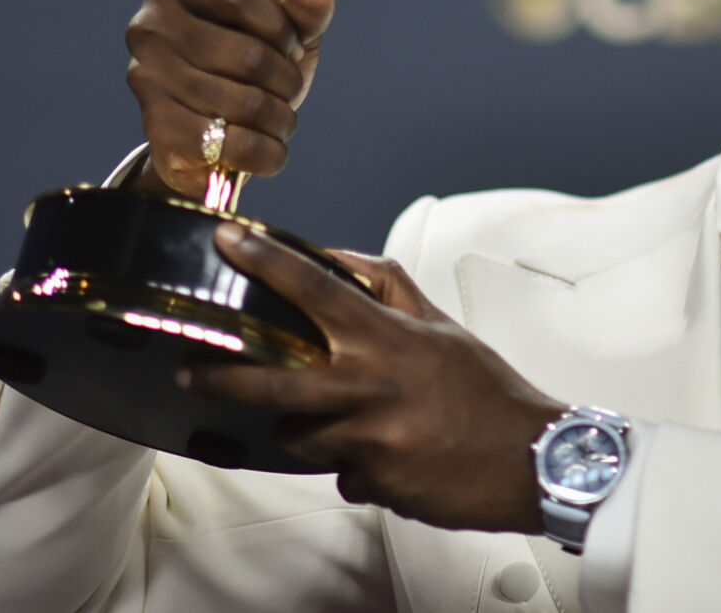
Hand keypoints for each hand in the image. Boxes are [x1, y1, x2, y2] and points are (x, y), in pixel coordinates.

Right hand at [124, 0, 335, 197]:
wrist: (203, 136)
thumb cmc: (241, 71)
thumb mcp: (279, 34)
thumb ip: (302, 13)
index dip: (281, 26)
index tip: (293, 48)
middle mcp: (150, 29)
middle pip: (248, 55)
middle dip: (286, 79)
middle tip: (288, 89)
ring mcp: (148, 80)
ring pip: (246, 103)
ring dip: (280, 118)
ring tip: (280, 118)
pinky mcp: (158, 130)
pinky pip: (236, 144)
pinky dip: (268, 151)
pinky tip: (269, 146)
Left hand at [180, 223, 563, 531]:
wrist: (529, 460)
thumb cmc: (488, 392)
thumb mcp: (442, 328)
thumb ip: (389, 289)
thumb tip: (339, 259)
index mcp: (389, 339)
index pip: (317, 288)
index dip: (267, 260)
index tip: (229, 240)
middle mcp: (371, 387)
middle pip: (274, 379)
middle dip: (223, 375)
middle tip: (191, 369)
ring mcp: (368, 439)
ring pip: (298, 435)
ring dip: (308, 428)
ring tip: (345, 422)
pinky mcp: (373, 481)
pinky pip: (339, 472)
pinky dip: (354, 463)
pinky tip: (390, 455)